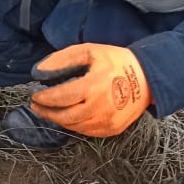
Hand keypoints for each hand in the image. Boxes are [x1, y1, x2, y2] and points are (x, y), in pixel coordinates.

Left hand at [28, 43, 151, 136]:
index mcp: (93, 87)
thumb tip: (39, 71)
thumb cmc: (116, 61)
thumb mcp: (89, 51)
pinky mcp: (113, 130)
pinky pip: (86, 132)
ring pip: (74, 127)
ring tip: (50, 110)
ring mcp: (107, 122)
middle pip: (64, 117)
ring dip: (59, 119)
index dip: (43, 98)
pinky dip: (74, 125)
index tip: (34, 95)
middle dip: (47, 112)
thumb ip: (62, 59)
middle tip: (37, 105)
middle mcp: (100, 108)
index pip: (60, 98)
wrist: (149, 77)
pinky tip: (69, 115)